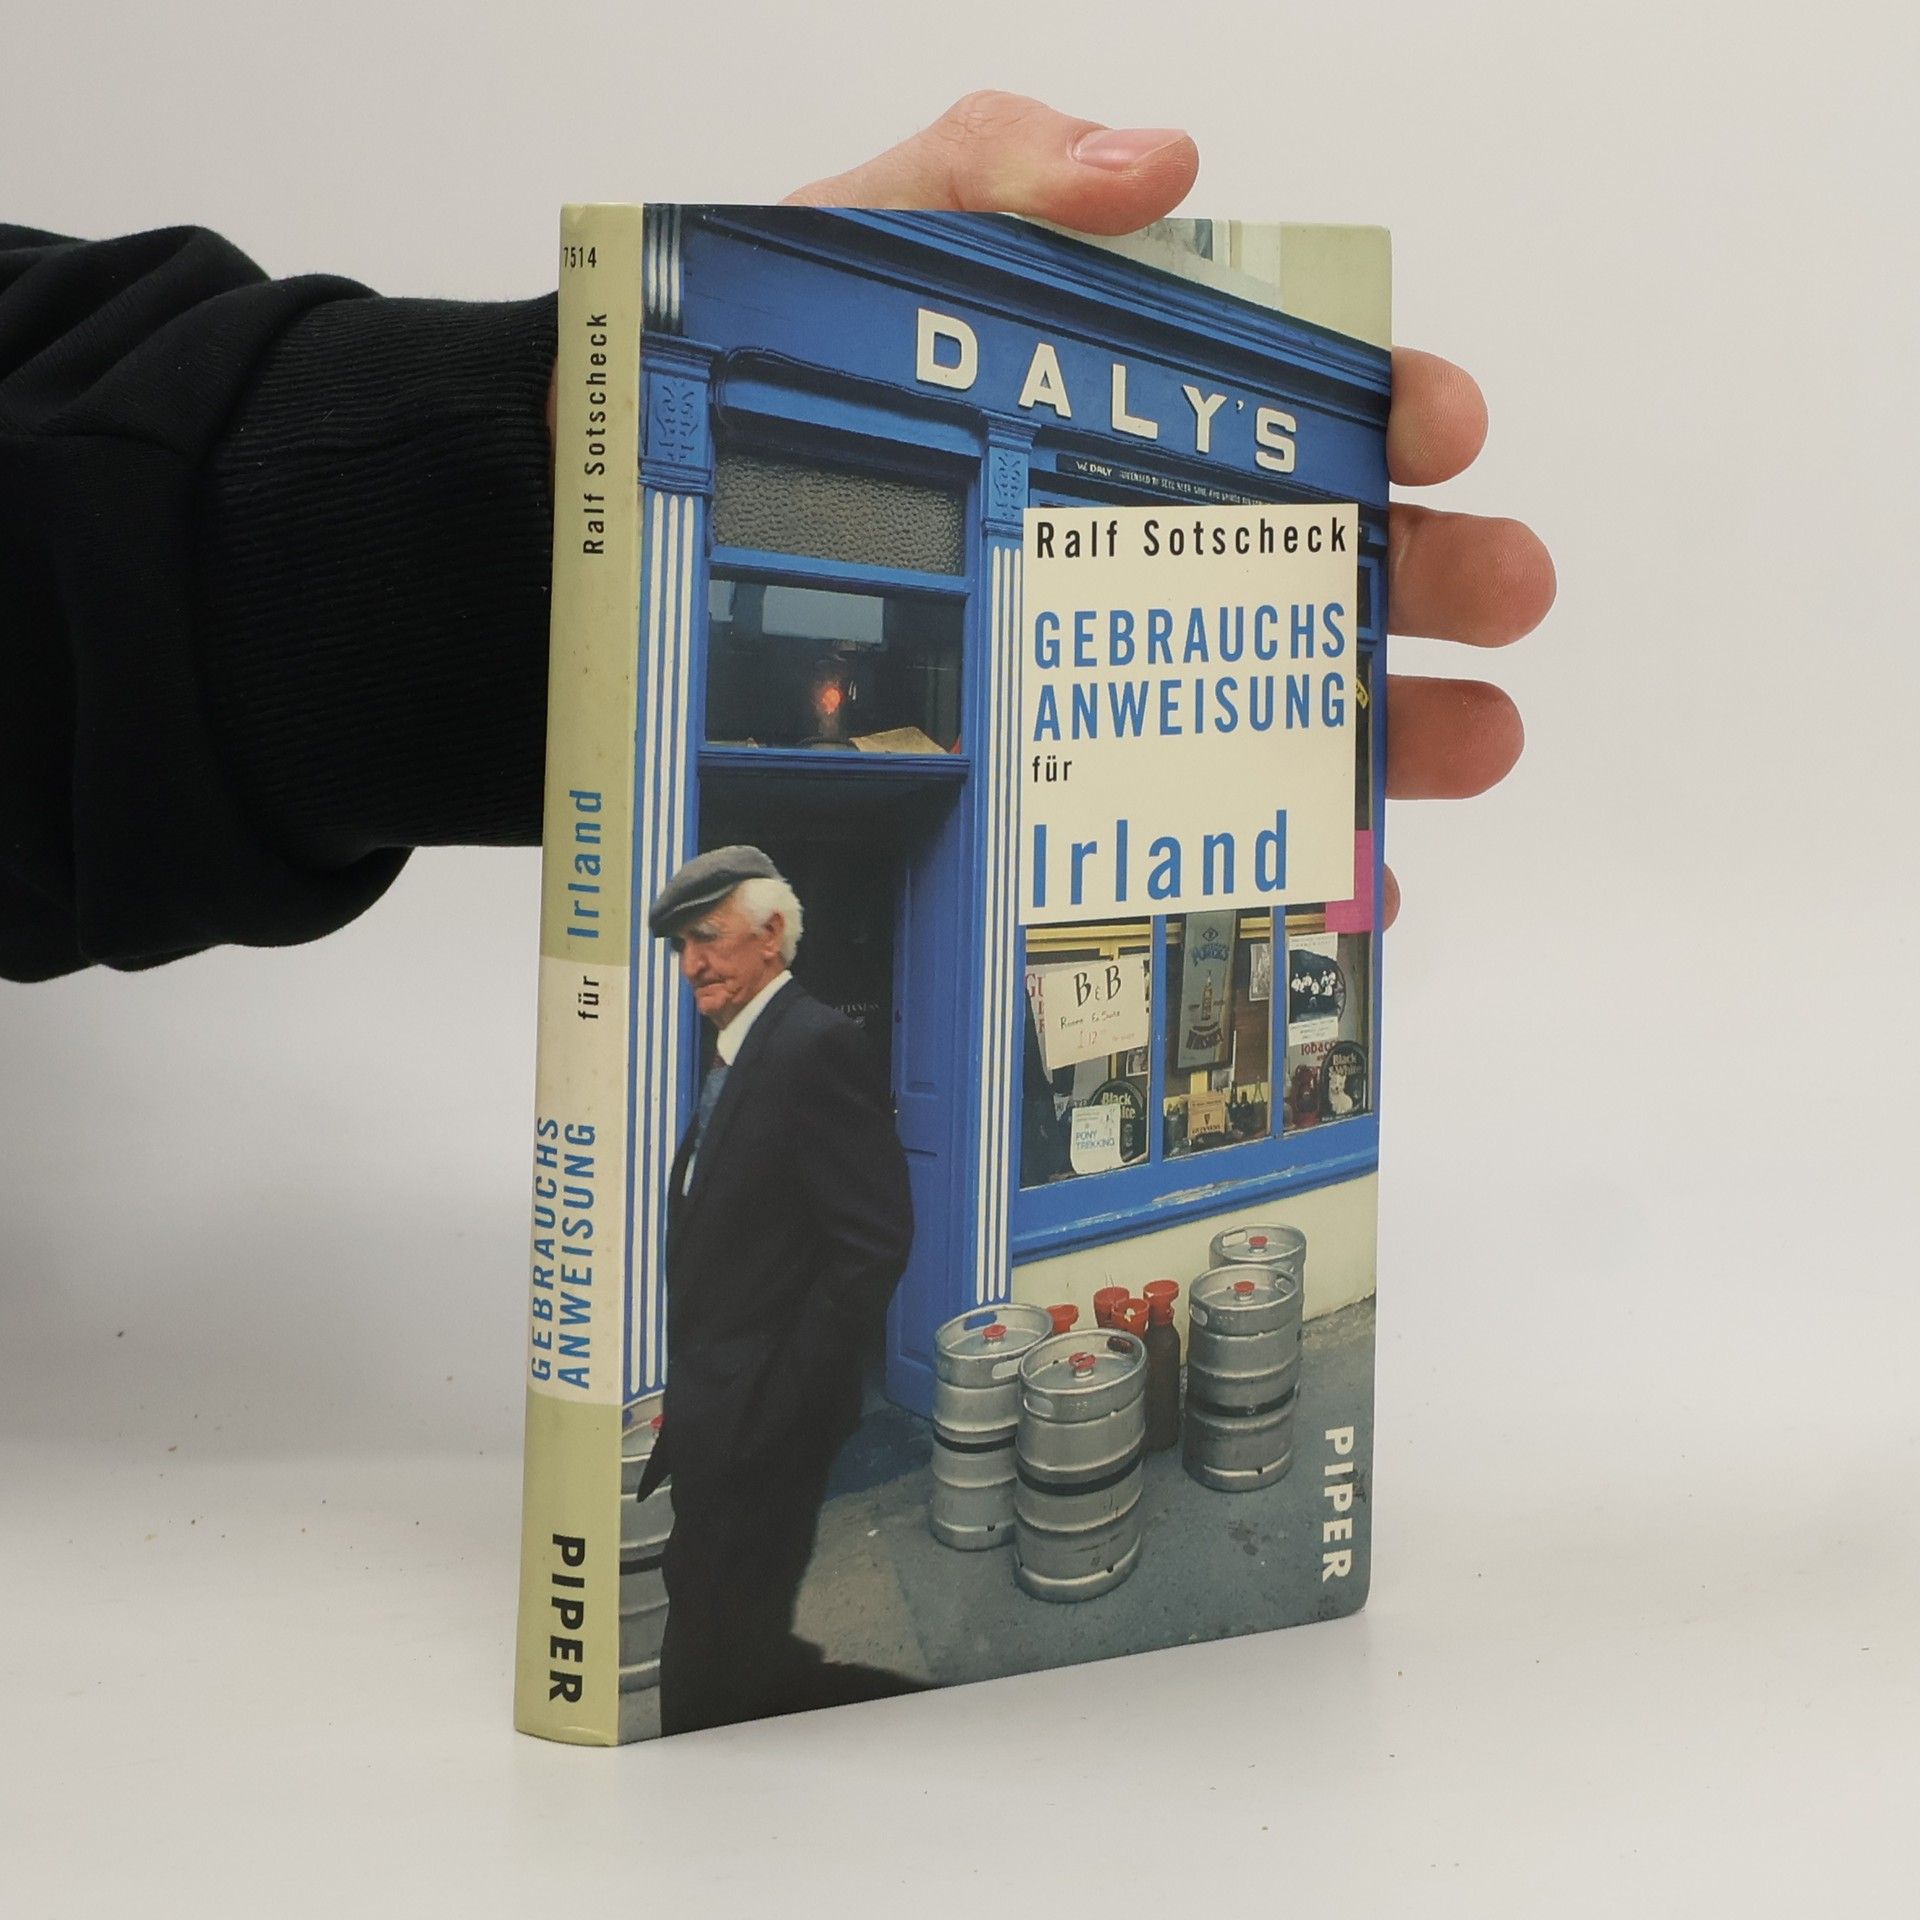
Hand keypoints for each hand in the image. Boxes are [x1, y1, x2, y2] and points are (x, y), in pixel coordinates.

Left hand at [784, 92, 1554, 925]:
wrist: (655, 517)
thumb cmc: (769, 377)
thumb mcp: (871, 244)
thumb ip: (998, 171)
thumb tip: (1159, 170)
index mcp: (1143, 413)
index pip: (1303, 403)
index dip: (1393, 405)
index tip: (1440, 427)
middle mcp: (1158, 544)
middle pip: (1336, 559)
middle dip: (1442, 569)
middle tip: (1503, 587)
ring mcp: (1125, 668)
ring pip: (1300, 700)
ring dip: (1406, 722)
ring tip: (1476, 740)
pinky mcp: (1071, 780)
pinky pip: (1203, 826)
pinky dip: (1287, 853)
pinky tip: (1340, 878)